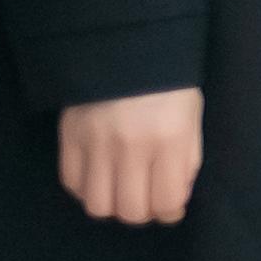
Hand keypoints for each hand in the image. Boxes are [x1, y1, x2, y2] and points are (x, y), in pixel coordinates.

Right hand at [56, 88, 203, 227]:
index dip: (171, 213)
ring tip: (121, 192)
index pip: (167, 202)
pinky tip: (100, 177)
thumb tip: (176, 200)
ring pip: (97, 206)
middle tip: (147, 201)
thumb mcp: (191, 119)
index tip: (171, 208)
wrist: (126, 46)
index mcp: (169, 139)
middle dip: (143, 213)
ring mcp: (95, 143)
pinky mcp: (68, 137)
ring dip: (112, 206)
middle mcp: (130, 146)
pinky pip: (71, 183)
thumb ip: (187, 161)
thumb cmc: (169, 85)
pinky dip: (86, 189)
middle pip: (130, 211)